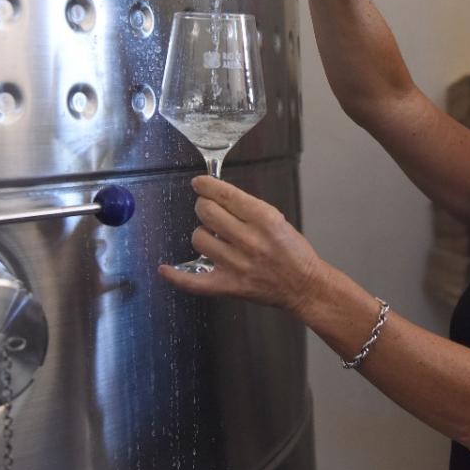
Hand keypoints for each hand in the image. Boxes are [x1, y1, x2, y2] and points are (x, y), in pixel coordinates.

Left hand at [159, 175, 326, 314]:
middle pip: (206, 212)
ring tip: (215, 238)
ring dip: (203, 235)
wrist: (304, 285)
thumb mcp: (277, 219)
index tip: (199, 183)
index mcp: (265, 219)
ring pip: (198, 239)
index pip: (225, 195)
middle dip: (204, 206)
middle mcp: (250, 240)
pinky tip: (165, 269)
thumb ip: (248, 209)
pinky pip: (193, 281)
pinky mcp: (229, 286)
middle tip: (208, 210)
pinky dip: (176, 276)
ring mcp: (237, 265)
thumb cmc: (293, 252)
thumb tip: (217, 195)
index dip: (206, 185)